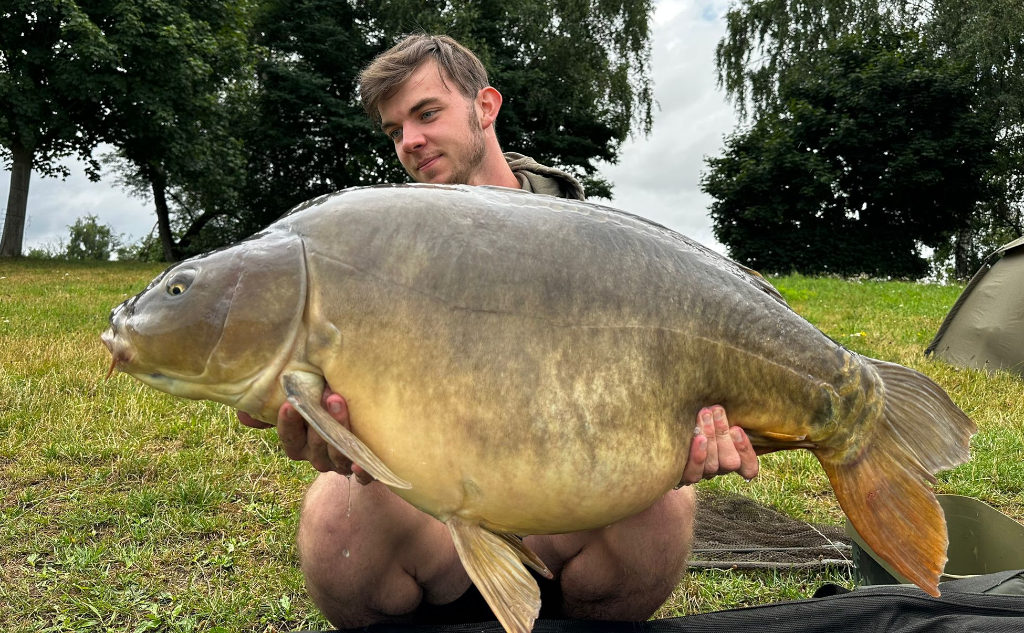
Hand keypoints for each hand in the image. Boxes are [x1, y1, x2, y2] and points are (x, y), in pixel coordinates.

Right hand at [236, 390, 374, 483]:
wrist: (364, 420)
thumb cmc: (324, 406)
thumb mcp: (300, 401)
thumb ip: (273, 404)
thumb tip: (243, 414)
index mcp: (300, 446)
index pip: (289, 440)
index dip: (288, 425)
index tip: (289, 403)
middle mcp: (320, 458)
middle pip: (316, 447)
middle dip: (320, 422)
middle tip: (327, 395)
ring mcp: (343, 464)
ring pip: (338, 456)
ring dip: (340, 431)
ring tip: (342, 404)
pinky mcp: (368, 468)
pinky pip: (365, 476)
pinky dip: (363, 471)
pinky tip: (361, 462)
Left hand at [679, 405, 758, 484]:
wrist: (660, 444)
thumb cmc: (691, 422)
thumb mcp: (709, 420)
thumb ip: (720, 416)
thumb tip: (726, 400)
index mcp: (729, 458)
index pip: (748, 466)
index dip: (745, 450)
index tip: (736, 428)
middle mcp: (717, 469)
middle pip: (730, 462)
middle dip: (723, 434)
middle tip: (716, 410)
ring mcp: (700, 475)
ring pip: (712, 465)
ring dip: (710, 436)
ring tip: (704, 414)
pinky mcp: (683, 478)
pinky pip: (694, 473)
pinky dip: (698, 455)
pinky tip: (698, 438)